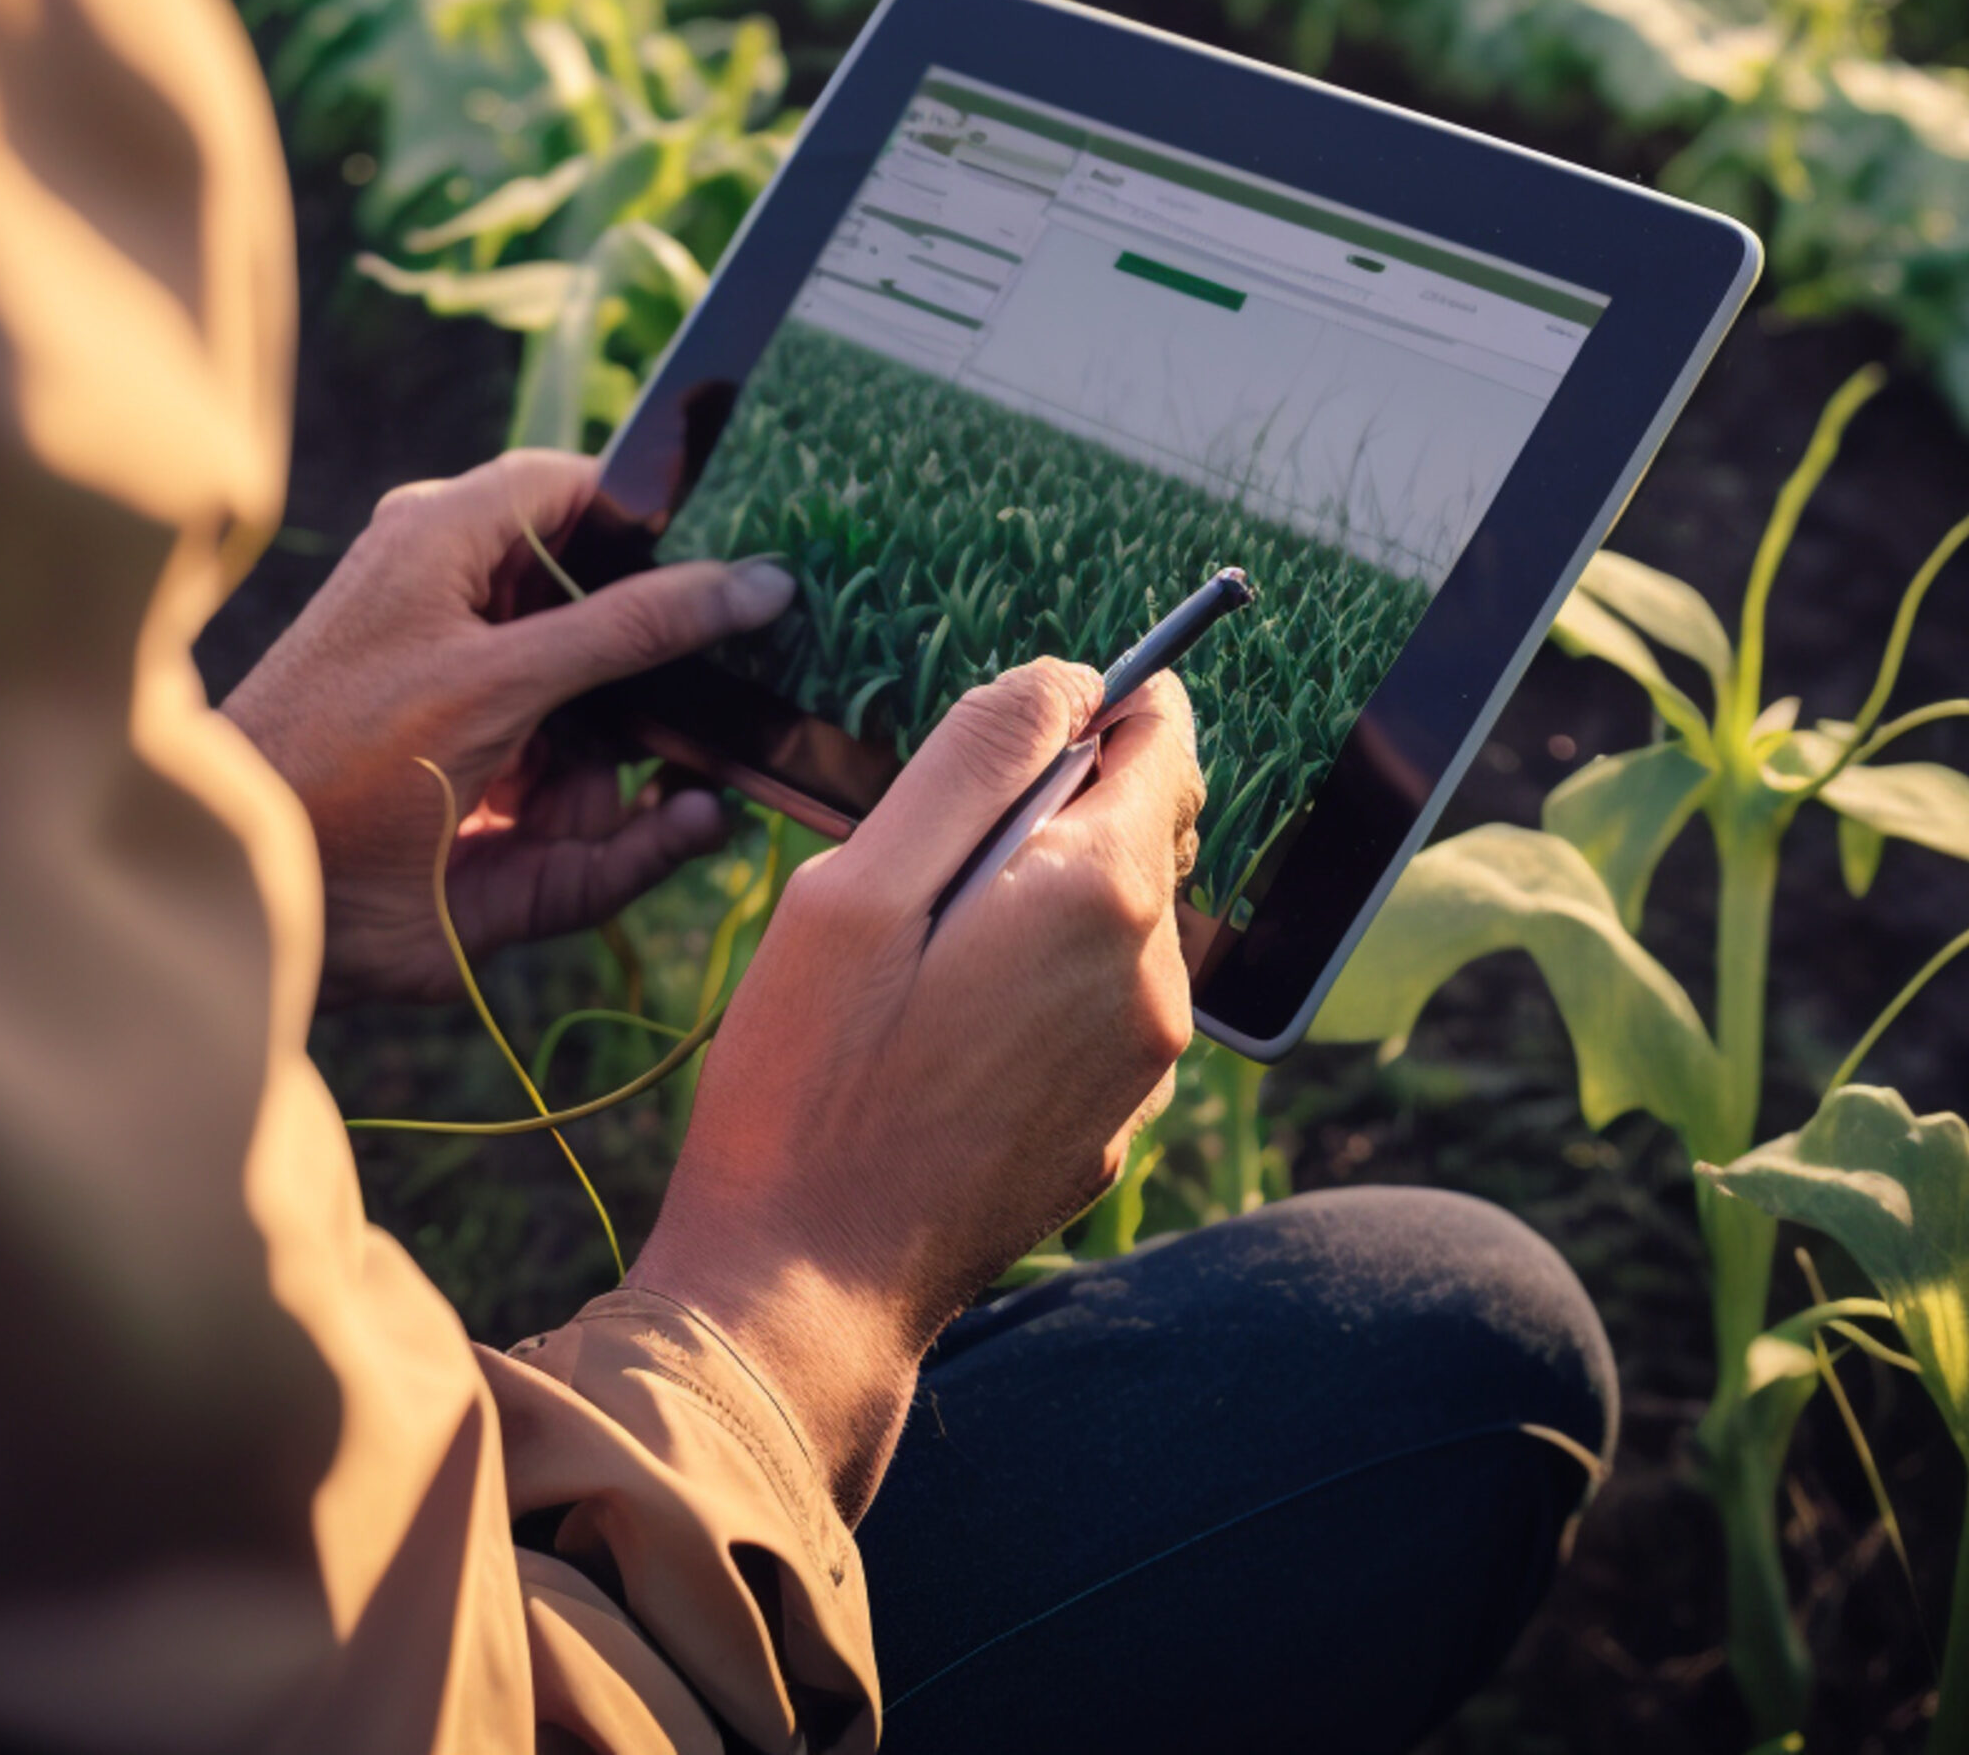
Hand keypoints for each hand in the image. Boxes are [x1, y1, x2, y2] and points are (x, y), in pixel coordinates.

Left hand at [221, 451, 795, 1004]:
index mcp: (451, 539)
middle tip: (741, 680)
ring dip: (649, 757)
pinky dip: (647, 823)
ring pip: (624, 713)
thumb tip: (764, 579)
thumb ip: (636, 625)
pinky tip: (689, 820)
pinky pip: (610, 800)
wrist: (259, 907)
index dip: (658, 518)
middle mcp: (478, 613)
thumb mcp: (502, 674)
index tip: (742, 555)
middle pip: (621, 611)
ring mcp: (501, 711)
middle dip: (668, 666)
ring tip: (667, 782)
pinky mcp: (512, 798)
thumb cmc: (350, 756)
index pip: (584, 491)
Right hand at [627, 661, 1203, 1520]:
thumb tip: (1068, 678)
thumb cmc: (810, 1080)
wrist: (804, 1289)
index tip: (1016, 721)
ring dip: (1043, 895)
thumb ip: (978, 756)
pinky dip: (1043, 978)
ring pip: (1119, 912)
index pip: (1164, 734)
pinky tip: (948, 1032)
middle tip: (926, 858)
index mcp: (1100, 897)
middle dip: (1054, 802)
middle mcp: (1155, 978)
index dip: (1096, 703)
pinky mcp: (1116, 1122)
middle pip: (1143, 821)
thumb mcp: (859, 882)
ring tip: (923, 961)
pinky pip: (1101, 1000)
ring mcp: (1145, 1063)